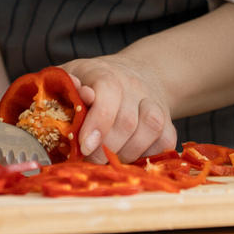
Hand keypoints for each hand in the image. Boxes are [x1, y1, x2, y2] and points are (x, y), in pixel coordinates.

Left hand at [59, 54, 175, 162]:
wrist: (135, 73)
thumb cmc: (93, 80)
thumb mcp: (72, 75)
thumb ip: (65, 85)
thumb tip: (67, 92)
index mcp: (105, 72)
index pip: (108, 91)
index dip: (97, 121)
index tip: (84, 146)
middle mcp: (133, 84)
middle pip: (127, 120)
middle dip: (106, 148)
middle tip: (89, 160)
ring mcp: (153, 101)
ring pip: (150, 128)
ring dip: (127, 153)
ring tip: (109, 160)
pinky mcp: (167, 119)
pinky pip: (166, 140)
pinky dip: (149, 155)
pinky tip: (130, 158)